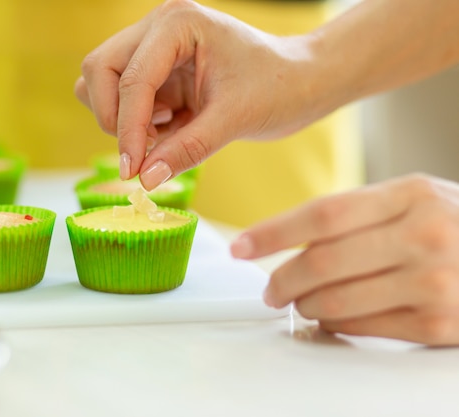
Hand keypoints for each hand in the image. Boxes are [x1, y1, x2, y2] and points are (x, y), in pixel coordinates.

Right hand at [75, 0, 317, 189]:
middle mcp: (158, 29)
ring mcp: (154, 49)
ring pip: (101, 82)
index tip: (131, 170)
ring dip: (119, 118)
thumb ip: (187, 149)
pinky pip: (123, 99)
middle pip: (99, 69)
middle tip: (143, 150)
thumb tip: (145, 180)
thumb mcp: (234, 119)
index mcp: (178, 24)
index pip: (131, 77)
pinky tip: (169, 129)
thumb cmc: (278, 87)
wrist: (300, 82)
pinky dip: (134, 123)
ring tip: (161, 135)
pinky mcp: (157, 73)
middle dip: (113, 116)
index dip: (126, 128)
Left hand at [231, 174, 458, 345]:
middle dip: (281, 279)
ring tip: (298, 302)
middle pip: (323, 261)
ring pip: (337, 299)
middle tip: (269, 288)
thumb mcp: (416, 199)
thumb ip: (359, 214)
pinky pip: (363, 327)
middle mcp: (425, 234)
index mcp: (411, 194)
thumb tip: (290, 240)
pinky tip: (330, 317)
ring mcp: (435, 281)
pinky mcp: (440, 323)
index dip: (273, 232)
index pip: (323, 214)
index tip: (242, 246)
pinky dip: (335, 324)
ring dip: (304, 305)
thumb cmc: (456, 226)